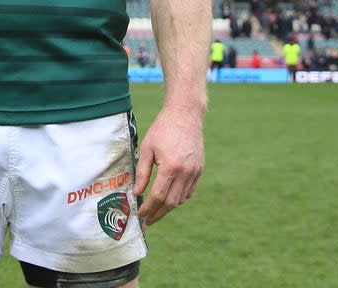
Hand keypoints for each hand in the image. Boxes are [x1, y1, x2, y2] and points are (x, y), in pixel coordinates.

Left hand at [134, 105, 203, 226]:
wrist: (185, 115)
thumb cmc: (162, 129)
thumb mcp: (147, 148)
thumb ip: (142, 172)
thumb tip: (137, 193)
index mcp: (170, 167)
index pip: (158, 196)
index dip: (148, 209)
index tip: (140, 215)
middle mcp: (185, 172)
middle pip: (171, 203)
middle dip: (158, 214)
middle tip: (147, 221)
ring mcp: (195, 172)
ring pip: (181, 199)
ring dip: (168, 207)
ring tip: (156, 211)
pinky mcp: (199, 169)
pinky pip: (189, 191)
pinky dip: (179, 198)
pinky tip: (169, 198)